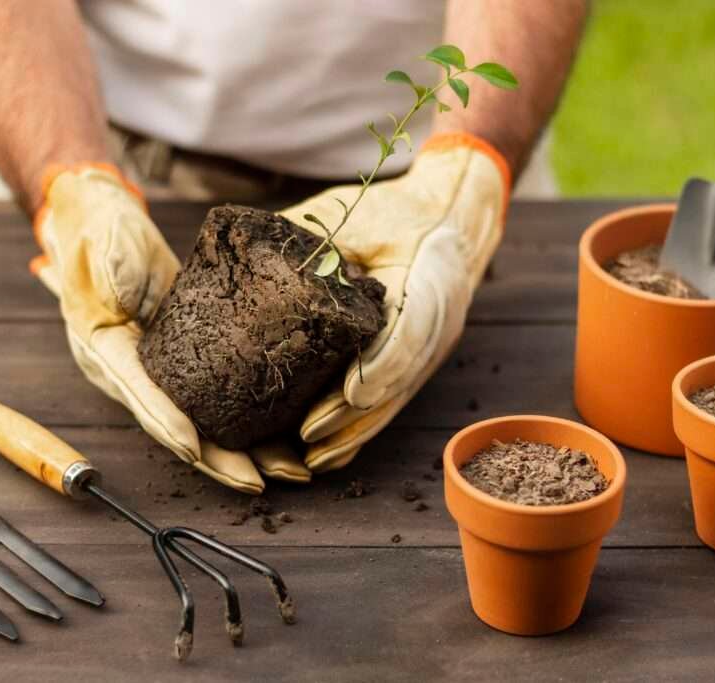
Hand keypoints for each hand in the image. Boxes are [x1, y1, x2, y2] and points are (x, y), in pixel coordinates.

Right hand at [31, 164, 309, 492]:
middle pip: (179, 427)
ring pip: (205, 422)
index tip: (196, 449)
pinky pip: (218, 400)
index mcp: (106, 352)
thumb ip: (110, 268)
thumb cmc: (100, 234)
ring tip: (288, 470)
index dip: (167, 423)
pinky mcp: (187, 360)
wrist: (106, 223)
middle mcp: (133, 373)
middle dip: (219, 459)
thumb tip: (117, 291)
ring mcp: (162, 371)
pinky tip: (285, 435)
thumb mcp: (101, 246)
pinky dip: (249, 421)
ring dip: (245, 450)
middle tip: (258, 481)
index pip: (140, 395)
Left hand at [280, 132, 510, 471]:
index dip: (380, 366)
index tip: (347, 393)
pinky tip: (331, 453)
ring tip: (312, 457)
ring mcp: (433, 348)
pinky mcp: (421, 360)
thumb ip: (320, 241)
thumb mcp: (361, 215)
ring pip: (395, 400)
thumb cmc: (403, 211)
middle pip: (398, 381)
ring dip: (355, 432)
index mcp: (430, 278)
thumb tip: (258, 263)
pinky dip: (362, 427)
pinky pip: (391, 400)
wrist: (456, 212)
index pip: (410, 331)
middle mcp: (439, 323)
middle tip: (308, 437)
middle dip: (353, 415)